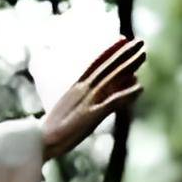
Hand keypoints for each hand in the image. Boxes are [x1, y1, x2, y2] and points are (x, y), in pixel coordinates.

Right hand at [40, 37, 146, 158]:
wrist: (38, 141)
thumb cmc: (51, 131)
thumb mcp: (67, 112)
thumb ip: (80, 103)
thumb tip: (93, 99)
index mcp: (76, 88)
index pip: (96, 65)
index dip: (110, 52)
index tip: (122, 40)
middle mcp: (82, 90)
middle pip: (107, 68)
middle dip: (124, 54)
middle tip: (140, 41)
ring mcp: (87, 101)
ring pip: (112, 78)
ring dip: (129, 65)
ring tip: (144, 53)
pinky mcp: (91, 115)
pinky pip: (112, 102)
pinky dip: (126, 94)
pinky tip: (141, 88)